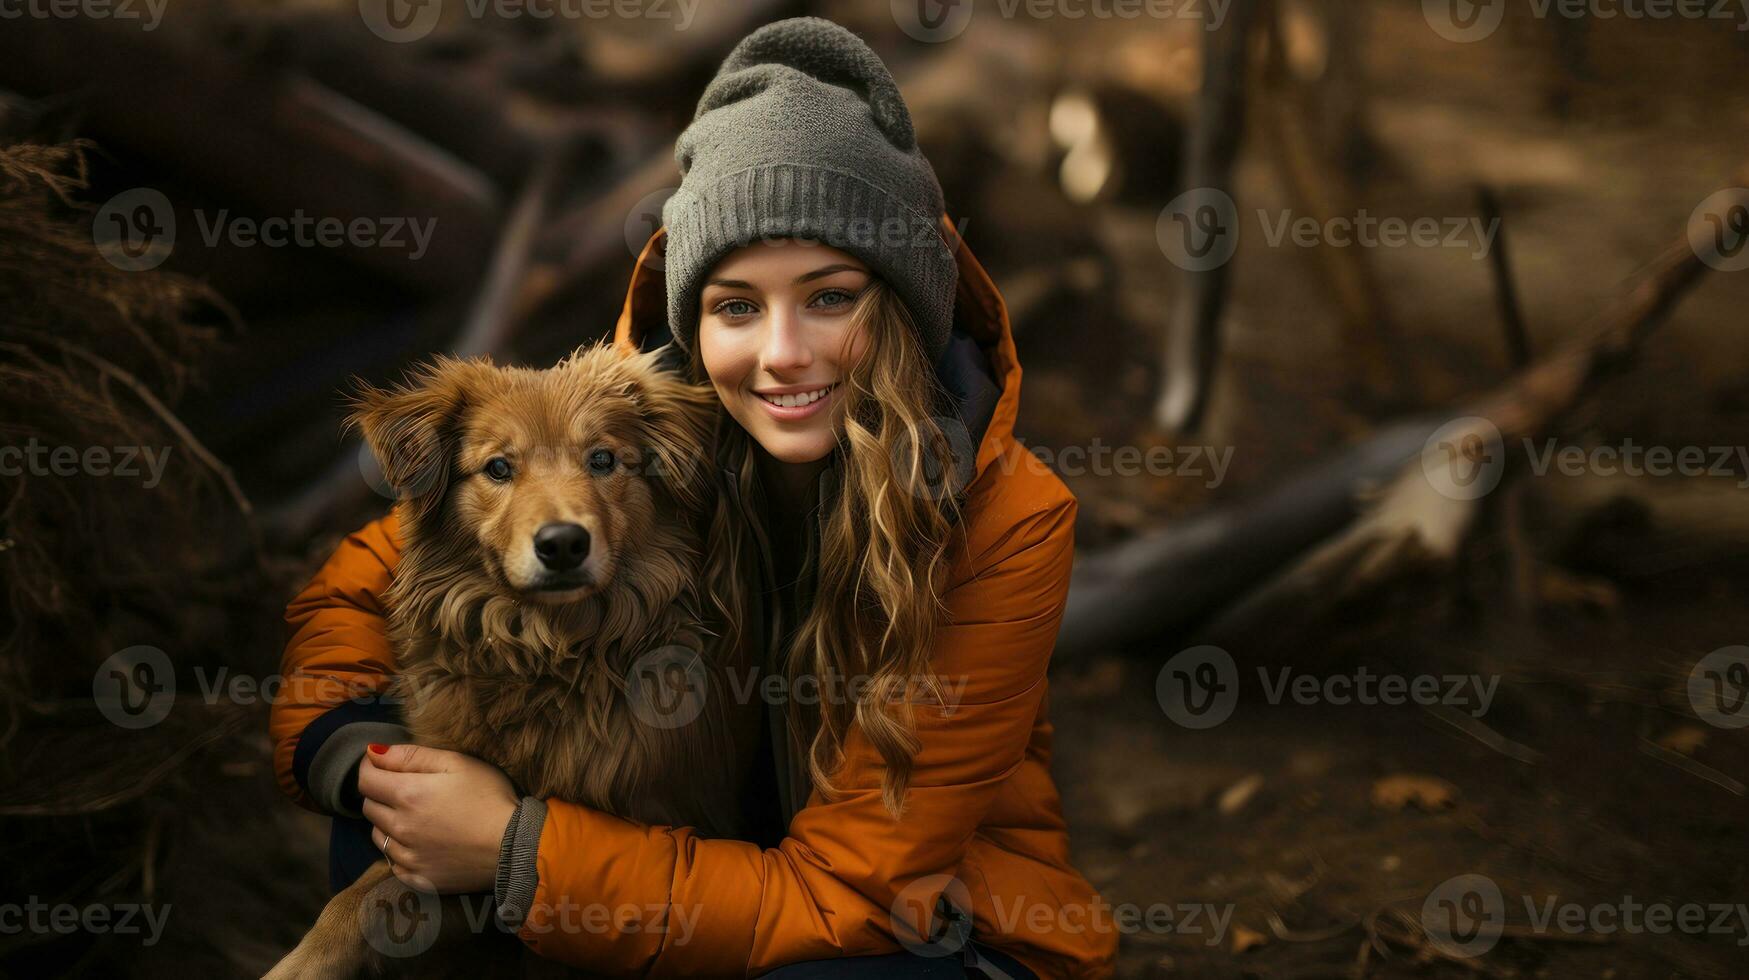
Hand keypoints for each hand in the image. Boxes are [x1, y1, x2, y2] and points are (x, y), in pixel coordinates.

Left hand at [358, 743, 518, 893]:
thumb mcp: (457, 763)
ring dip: (387, 822)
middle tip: (404, 787)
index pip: (366, 779)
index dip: (370, 767)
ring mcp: (407, 857)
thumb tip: (373, 752)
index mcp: (408, 794)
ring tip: (415, 815)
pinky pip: (393, 862)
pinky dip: (399, 850)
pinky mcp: (417, 878)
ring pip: (378, 835)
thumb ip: (412, 756)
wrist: (515, 846)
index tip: (381, 764)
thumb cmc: (490, 798)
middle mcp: (400, 827)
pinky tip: (420, 842)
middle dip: (380, 793)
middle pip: (369, 807)